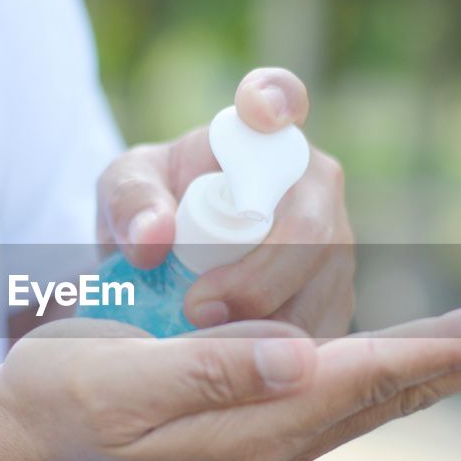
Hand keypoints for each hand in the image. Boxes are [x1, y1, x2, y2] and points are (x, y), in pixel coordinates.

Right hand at [0, 303, 460, 460]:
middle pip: (402, 386)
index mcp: (254, 427)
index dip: (452, 348)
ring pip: (388, 386)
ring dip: (456, 356)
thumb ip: (209, 369)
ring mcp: (275, 423)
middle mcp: (280, 431)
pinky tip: (436, 347)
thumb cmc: (66, 400)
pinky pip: (358, 382)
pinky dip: (409, 360)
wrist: (33, 434)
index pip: (372, 378)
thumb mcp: (121, 383)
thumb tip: (301, 357)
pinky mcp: (264, 404)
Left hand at [97, 68, 353, 337]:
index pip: (280, 96)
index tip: (257, 109)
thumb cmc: (152, 210)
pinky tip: (237, 364)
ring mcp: (335, 242)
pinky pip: (318, 335)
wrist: (169, 268)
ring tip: (206, 344)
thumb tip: (153, 239)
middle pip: (310, 229)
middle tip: (197, 309)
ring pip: (319, 289)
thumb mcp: (123, 194)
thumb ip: (129, 203)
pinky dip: (275, 354)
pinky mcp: (337, 300)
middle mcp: (313, 182)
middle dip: (256, 277)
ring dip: (264, 325)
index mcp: (259, 135)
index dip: (276, 99)